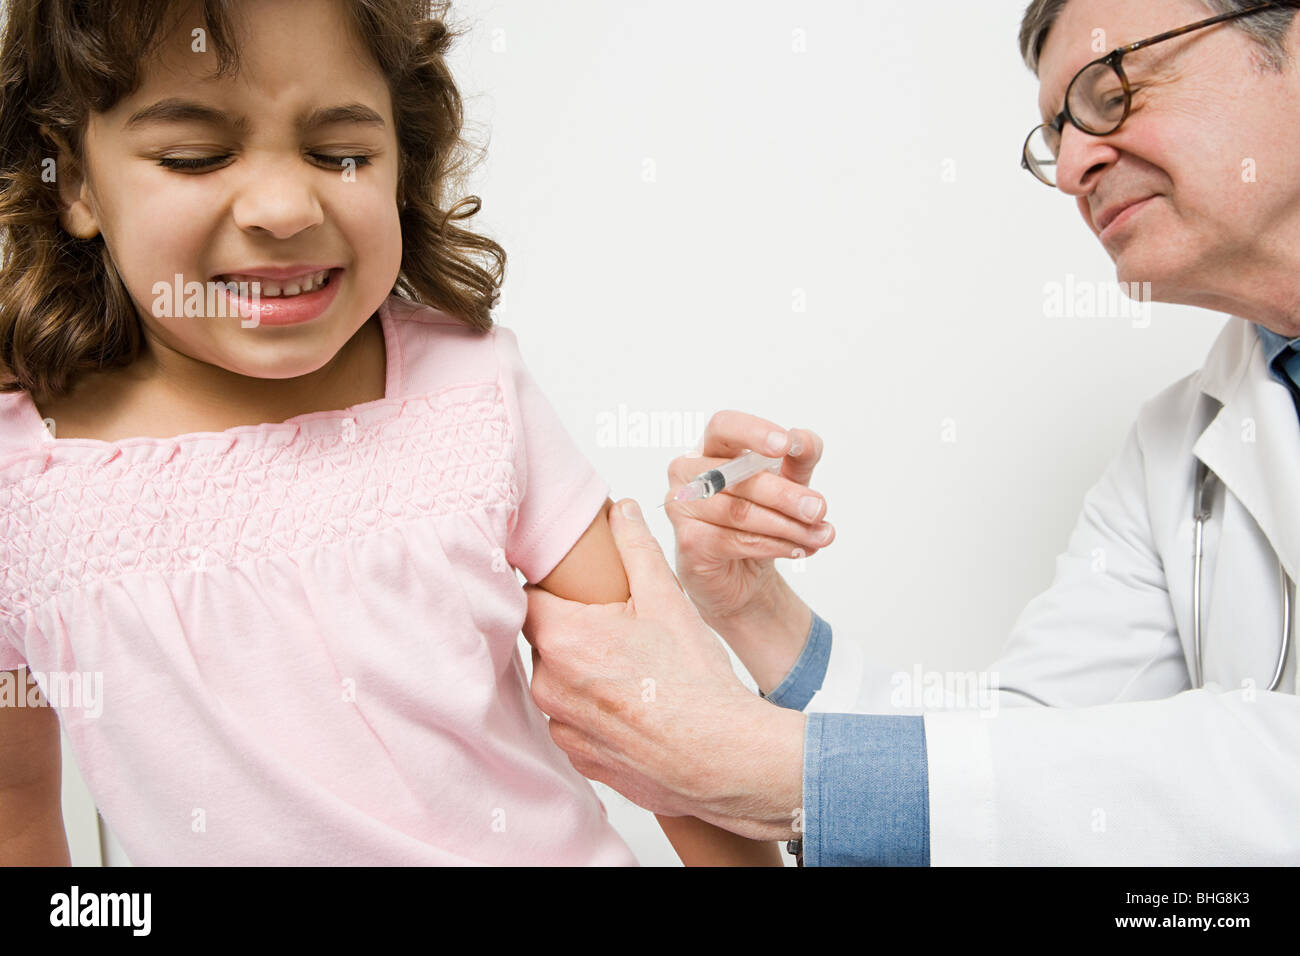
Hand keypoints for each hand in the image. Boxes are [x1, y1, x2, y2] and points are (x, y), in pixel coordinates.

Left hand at [522, 498, 804, 839]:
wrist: (722, 758)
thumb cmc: (695, 683)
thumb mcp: (667, 599)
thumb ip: (636, 548)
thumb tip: (622, 511)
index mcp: (562, 639)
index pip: (530, 597)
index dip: (552, 586)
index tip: (575, 585)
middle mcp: (549, 686)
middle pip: (546, 640)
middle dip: (574, 629)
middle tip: (617, 626)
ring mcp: (562, 727)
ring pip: (559, 683)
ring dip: (582, 673)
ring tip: (631, 670)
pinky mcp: (579, 758)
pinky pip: (574, 722)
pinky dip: (595, 711)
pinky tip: (633, 706)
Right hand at [666, 411, 832, 626]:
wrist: (744, 574)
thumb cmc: (760, 517)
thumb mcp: (789, 481)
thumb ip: (800, 456)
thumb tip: (804, 440)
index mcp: (711, 448)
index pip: (724, 426)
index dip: (753, 432)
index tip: (786, 445)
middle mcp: (688, 473)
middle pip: (736, 476)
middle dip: (785, 494)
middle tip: (819, 509)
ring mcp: (682, 507)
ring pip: (739, 512)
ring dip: (787, 526)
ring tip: (819, 535)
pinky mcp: (688, 542)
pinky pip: (736, 540)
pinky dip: (773, 545)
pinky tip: (797, 549)